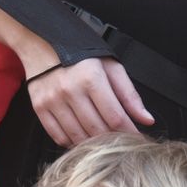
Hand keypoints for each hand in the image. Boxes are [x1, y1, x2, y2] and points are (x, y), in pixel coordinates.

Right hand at [24, 56, 154, 147]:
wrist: (43, 42)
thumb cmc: (81, 54)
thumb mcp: (111, 67)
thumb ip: (129, 95)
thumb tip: (147, 120)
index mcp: (91, 78)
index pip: (115, 117)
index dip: (129, 133)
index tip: (136, 140)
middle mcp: (70, 90)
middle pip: (97, 130)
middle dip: (112, 140)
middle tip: (120, 142)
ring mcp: (52, 101)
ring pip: (78, 137)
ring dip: (93, 144)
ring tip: (102, 140)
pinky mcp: (39, 108)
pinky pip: (59, 136)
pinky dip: (73, 142)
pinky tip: (82, 136)